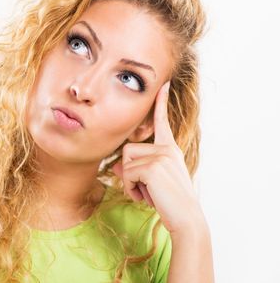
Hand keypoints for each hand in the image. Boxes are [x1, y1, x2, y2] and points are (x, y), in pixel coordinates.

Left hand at [111, 81, 204, 233]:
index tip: (163, 84)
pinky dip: (132, 189)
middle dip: (129, 172)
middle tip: (148, 189)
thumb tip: (117, 168)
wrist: (186, 218)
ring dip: (130, 182)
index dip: (161, 103)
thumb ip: (135, 170)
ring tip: (149, 193)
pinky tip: (148, 198)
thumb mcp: (151, 182)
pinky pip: (127, 174)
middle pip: (128, 149)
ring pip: (125, 161)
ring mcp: (161, 156)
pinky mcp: (152, 166)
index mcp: (169, 149)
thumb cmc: (170, 202)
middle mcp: (166, 149)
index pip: (162, 123)